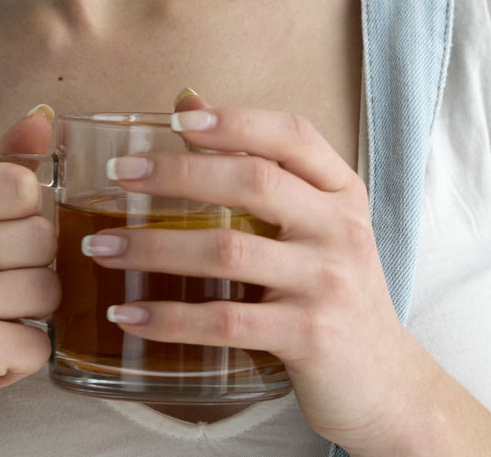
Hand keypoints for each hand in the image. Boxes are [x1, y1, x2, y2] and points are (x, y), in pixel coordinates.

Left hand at [87, 92, 423, 451]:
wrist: (389, 387)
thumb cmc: (333, 292)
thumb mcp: (313, 224)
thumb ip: (258, 164)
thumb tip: (187, 102)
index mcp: (340, 192)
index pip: (293, 135)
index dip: (236, 120)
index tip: (180, 118)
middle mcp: (339, 228)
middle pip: (253, 182)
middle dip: (176, 173)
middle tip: (118, 174)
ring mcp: (328, 282)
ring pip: (228, 252)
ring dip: (154, 247)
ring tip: (101, 247)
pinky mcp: (310, 337)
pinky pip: (226, 321)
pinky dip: (169, 317)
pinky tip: (128, 314)